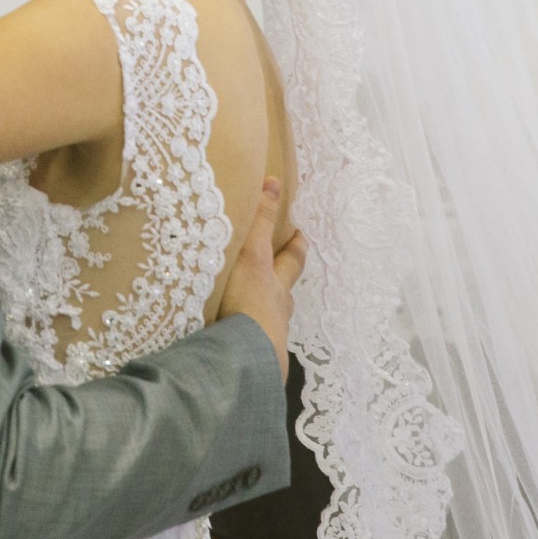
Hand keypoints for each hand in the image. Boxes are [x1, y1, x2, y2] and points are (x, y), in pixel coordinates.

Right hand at [216, 179, 305, 381]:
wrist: (245, 357)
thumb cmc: (248, 302)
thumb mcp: (251, 255)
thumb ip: (260, 221)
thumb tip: (274, 181)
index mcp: (275, 282)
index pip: (290, 258)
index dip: (295, 245)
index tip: (300, 233)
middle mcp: (277, 308)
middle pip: (286, 288)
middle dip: (286, 276)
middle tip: (286, 265)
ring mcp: (268, 335)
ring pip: (272, 316)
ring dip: (267, 308)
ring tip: (255, 305)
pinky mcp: (254, 356)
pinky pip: (253, 340)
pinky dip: (248, 335)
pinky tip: (237, 337)